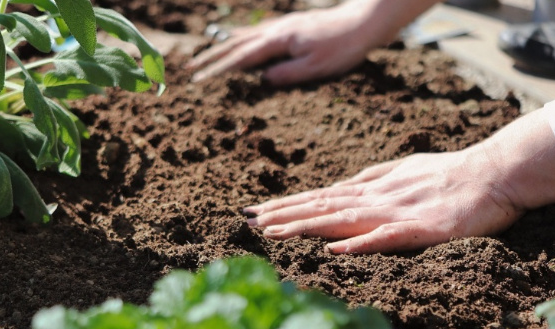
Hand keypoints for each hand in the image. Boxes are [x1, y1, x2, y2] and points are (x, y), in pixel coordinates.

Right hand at [186, 2, 388, 84]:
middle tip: (190, 68)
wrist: (364, 22)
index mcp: (279, 41)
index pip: (241, 58)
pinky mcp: (291, 25)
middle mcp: (277, 30)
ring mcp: (283, 25)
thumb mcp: (316, 68)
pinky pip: (258, 31)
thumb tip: (262, 80)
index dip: (218, 69)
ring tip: (206, 55)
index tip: (199, 79)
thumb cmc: (343, 47)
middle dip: (212, 57)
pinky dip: (242, 37)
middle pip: (236, 44)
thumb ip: (287, 74)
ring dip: (223, 46)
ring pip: (245, 36)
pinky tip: (238, 39)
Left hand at [245, 150, 522, 253]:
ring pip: (343, 220)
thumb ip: (372, 179)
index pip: (321, 198)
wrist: (495, 173)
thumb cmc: (451, 173)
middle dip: (283, 215)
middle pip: (322, 207)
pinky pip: (387, 237)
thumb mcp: (403, 171)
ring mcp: (397, 213)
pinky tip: (334, 249)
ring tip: (272, 232)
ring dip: (306, 226)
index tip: (256, 211)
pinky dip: (359, 243)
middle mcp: (377, 199)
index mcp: (373, 189)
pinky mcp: (422, 229)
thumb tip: (341, 186)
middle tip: (246, 221)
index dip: (287, 205)